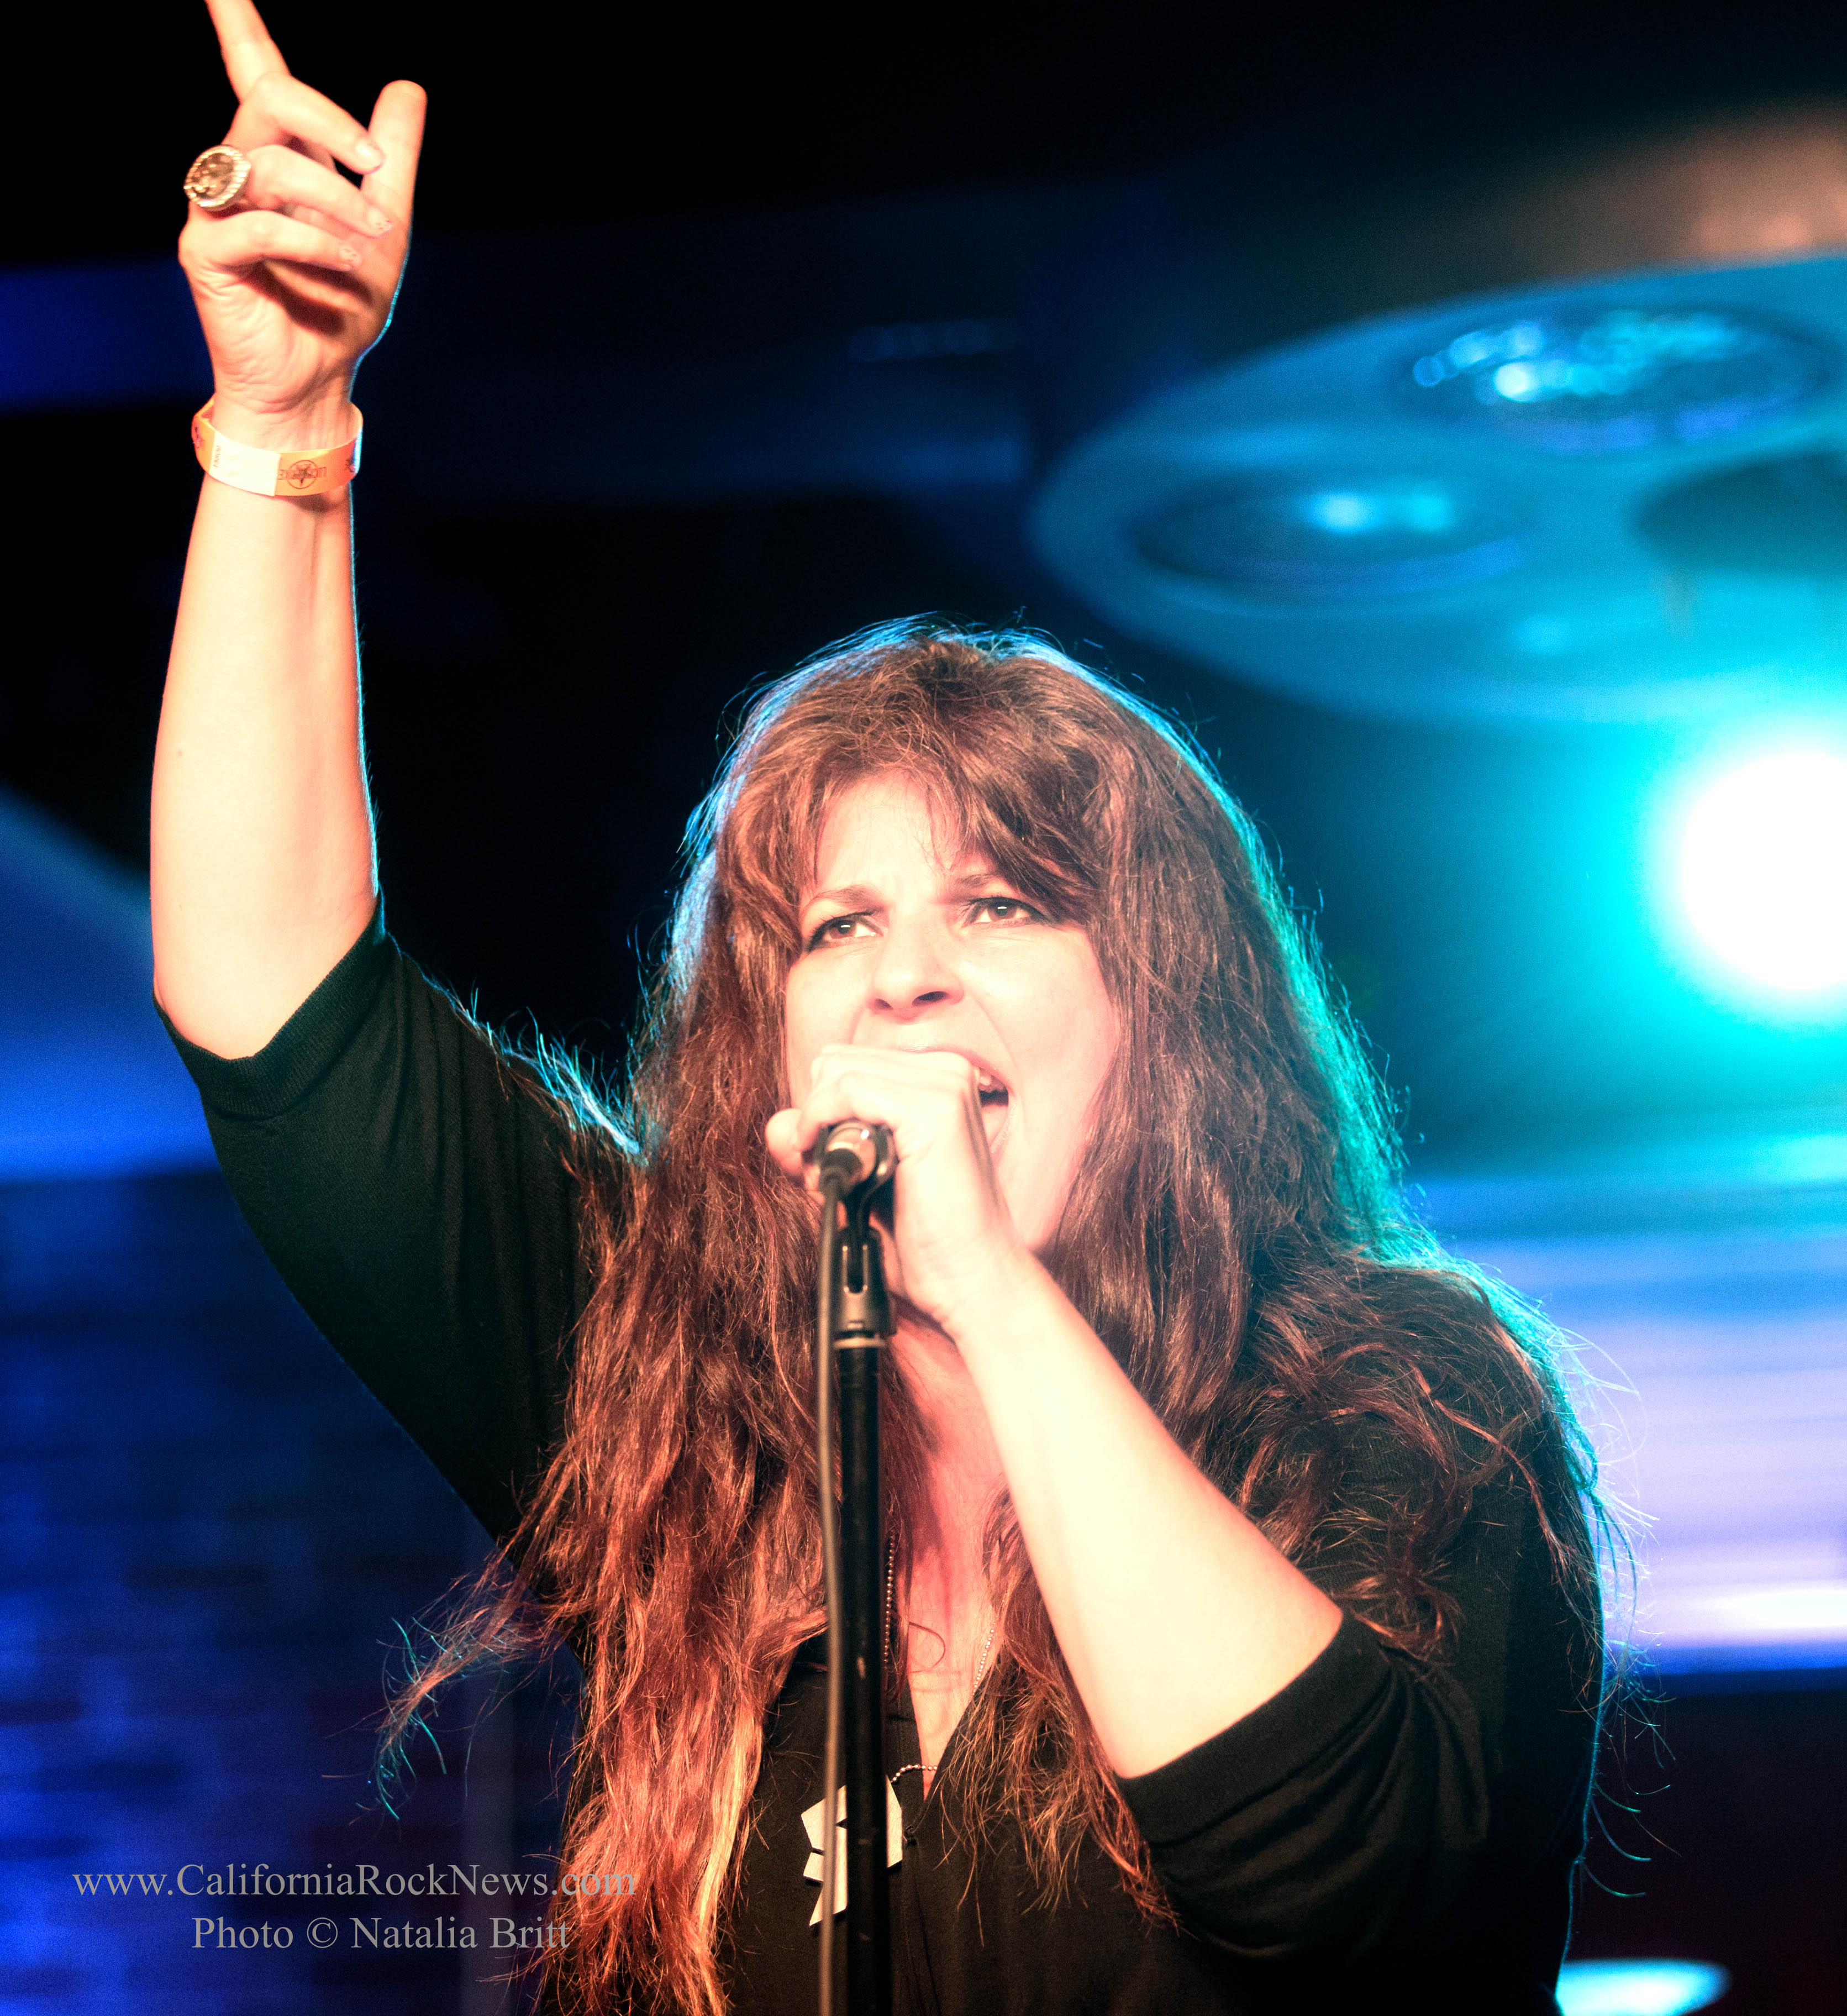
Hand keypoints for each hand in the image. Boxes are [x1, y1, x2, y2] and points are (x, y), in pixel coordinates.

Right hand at [178, 0, 424, 443]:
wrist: (318, 383)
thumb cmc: (343, 308)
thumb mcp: (386, 225)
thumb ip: (391, 159)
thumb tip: (406, 86)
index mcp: (279, 158)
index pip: (257, 75)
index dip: (239, 26)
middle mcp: (239, 172)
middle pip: (266, 99)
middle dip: (331, 123)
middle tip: (375, 166)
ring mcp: (216, 211)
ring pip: (267, 162)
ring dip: (336, 198)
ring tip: (374, 241)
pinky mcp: (206, 254)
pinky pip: (256, 225)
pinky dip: (312, 240)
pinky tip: (346, 264)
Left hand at [766, 1046, 1035, 1335]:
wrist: (972, 1281)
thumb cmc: (925, 1242)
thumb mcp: (858, 1186)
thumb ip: (818, 1151)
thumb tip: (777, 1123)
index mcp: (937, 1081)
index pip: (847, 1066)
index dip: (822, 1113)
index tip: (823, 1166)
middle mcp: (946, 1071)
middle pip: (837, 1061)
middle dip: (817, 1115)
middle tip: (827, 1174)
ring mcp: (944, 1084)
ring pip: (838, 1070)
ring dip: (818, 1123)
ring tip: (833, 1178)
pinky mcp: (935, 1108)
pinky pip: (847, 1088)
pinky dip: (822, 1122)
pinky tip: (828, 1166)